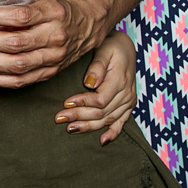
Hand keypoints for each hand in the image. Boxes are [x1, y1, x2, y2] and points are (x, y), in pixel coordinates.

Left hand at [0, 0, 107, 87]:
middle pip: (16, 44)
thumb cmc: (63, 7)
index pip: (21, 16)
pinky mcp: (50, 73)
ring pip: (17, 66)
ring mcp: (54, 58)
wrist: (92, 23)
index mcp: (54, 13)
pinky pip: (20, 81)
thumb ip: (17, 0)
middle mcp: (55, 37)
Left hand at [54, 30, 136, 144]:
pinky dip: (113, 133)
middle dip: (79, 116)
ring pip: (108, 120)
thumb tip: (89, 83)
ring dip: (89, 126)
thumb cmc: (111, 46)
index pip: (100, 100)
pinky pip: (122, 122)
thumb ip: (97, 66)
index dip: (82, 104)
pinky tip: (102, 141)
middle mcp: (126, 93)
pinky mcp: (128, 105)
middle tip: (59, 118)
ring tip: (70, 128)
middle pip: (102, 112)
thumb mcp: (104, 49)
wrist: (125, 47)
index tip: (65, 104)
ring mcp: (128, 101)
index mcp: (120, 80)